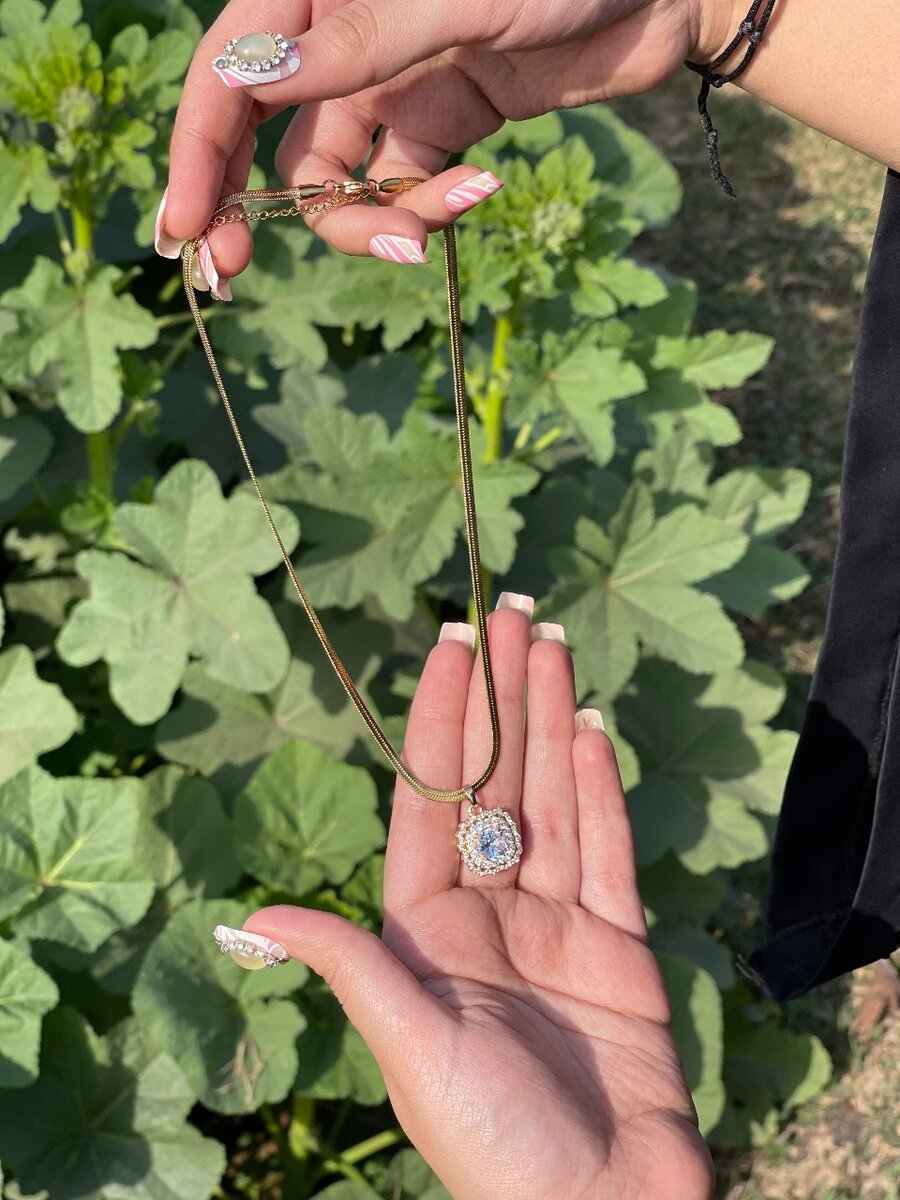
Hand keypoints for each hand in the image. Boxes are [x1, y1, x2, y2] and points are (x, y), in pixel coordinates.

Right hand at [159, 0, 737, 284]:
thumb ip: (351, 44)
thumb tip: (244, 77)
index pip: (231, 74)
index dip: (196, 152)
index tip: (182, 229)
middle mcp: (344, 41)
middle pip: (270, 140)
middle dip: (254, 206)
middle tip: (232, 270)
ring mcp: (395, 88)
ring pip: (342, 181)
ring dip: (373, 220)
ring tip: (428, 227)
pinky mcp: (444, 125)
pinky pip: (407, 188)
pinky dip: (430, 209)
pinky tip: (483, 190)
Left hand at [245, 600, 713, 1199]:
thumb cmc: (493, 1142)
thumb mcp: (411, 1047)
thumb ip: (355, 965)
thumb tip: (255, 917)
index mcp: (426, 928)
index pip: (432, 798)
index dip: (442, 717)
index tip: (452, 643)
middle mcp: (487, 910)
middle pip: (495, 781)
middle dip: (504, 696)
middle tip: (514, 612)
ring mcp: (555, 920)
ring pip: (553, 797)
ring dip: (552, 718)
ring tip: (554, 642)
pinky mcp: (616, 941)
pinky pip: (608, 847)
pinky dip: (602, 785)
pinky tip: (592, 725)